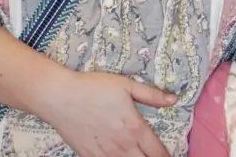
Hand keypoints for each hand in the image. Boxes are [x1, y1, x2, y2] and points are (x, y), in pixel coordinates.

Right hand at [40, 71, 177, 156]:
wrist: (61, 97)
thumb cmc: (94, 88)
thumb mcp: (126, 85)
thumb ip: (152, 95)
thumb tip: (174, 99)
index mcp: (134, 128)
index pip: (157, 151)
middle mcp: (122, 145)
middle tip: (155, 156)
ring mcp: (105, 154)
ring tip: (139, 156)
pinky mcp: (89, 156)